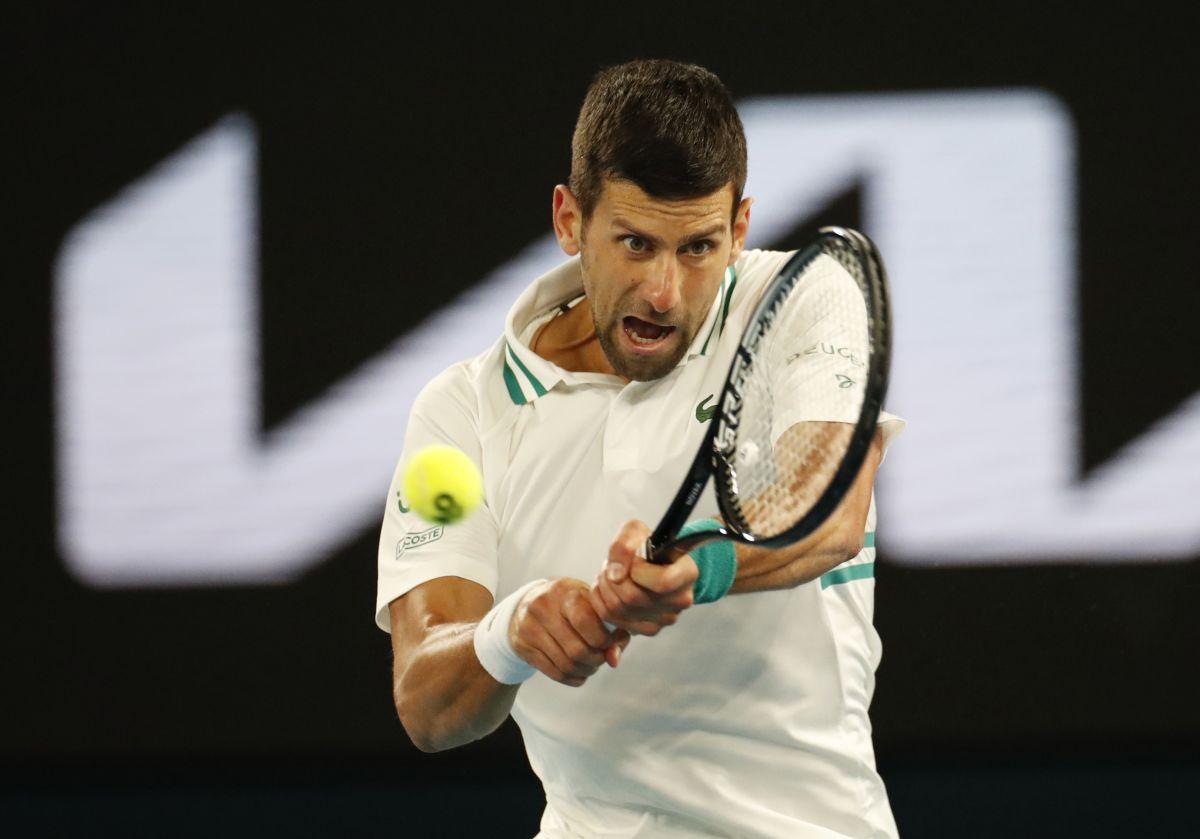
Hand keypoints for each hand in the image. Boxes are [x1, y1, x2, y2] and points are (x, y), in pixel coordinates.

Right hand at [509, 578, 631, 686]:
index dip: (604, 640)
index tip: (609, 642)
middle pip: (577, 649)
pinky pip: (553, 673)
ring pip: (566, 664)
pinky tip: (579, 673)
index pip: (585, 622)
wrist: (527, 602)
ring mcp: (530, 627)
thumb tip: (614, 661)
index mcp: (564, 591)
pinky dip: (572, 678)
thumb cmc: (569, 604)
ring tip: (591, 666)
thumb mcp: (590, 605)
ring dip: (585, 671)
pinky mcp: (523, 646)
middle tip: (601, 658)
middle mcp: (543, 607)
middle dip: (596, 660)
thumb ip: (611, 629)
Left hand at [588, 520, 698, 635]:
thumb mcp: (636, 531)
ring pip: (618, 609)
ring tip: (611, 574)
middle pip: (633, 597)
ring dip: (605, 587)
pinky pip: (611, 618)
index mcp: (687, 573)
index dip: (638, 571)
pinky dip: (601, 600)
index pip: (663, 582)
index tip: (633, 560)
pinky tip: (609, 588)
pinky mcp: (648, 629)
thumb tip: (616, 575)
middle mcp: (681, 600)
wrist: (654, 564)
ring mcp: (666, 619)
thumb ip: (624, 545)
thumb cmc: (648, 546)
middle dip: (613, 577)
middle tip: (613, 565)